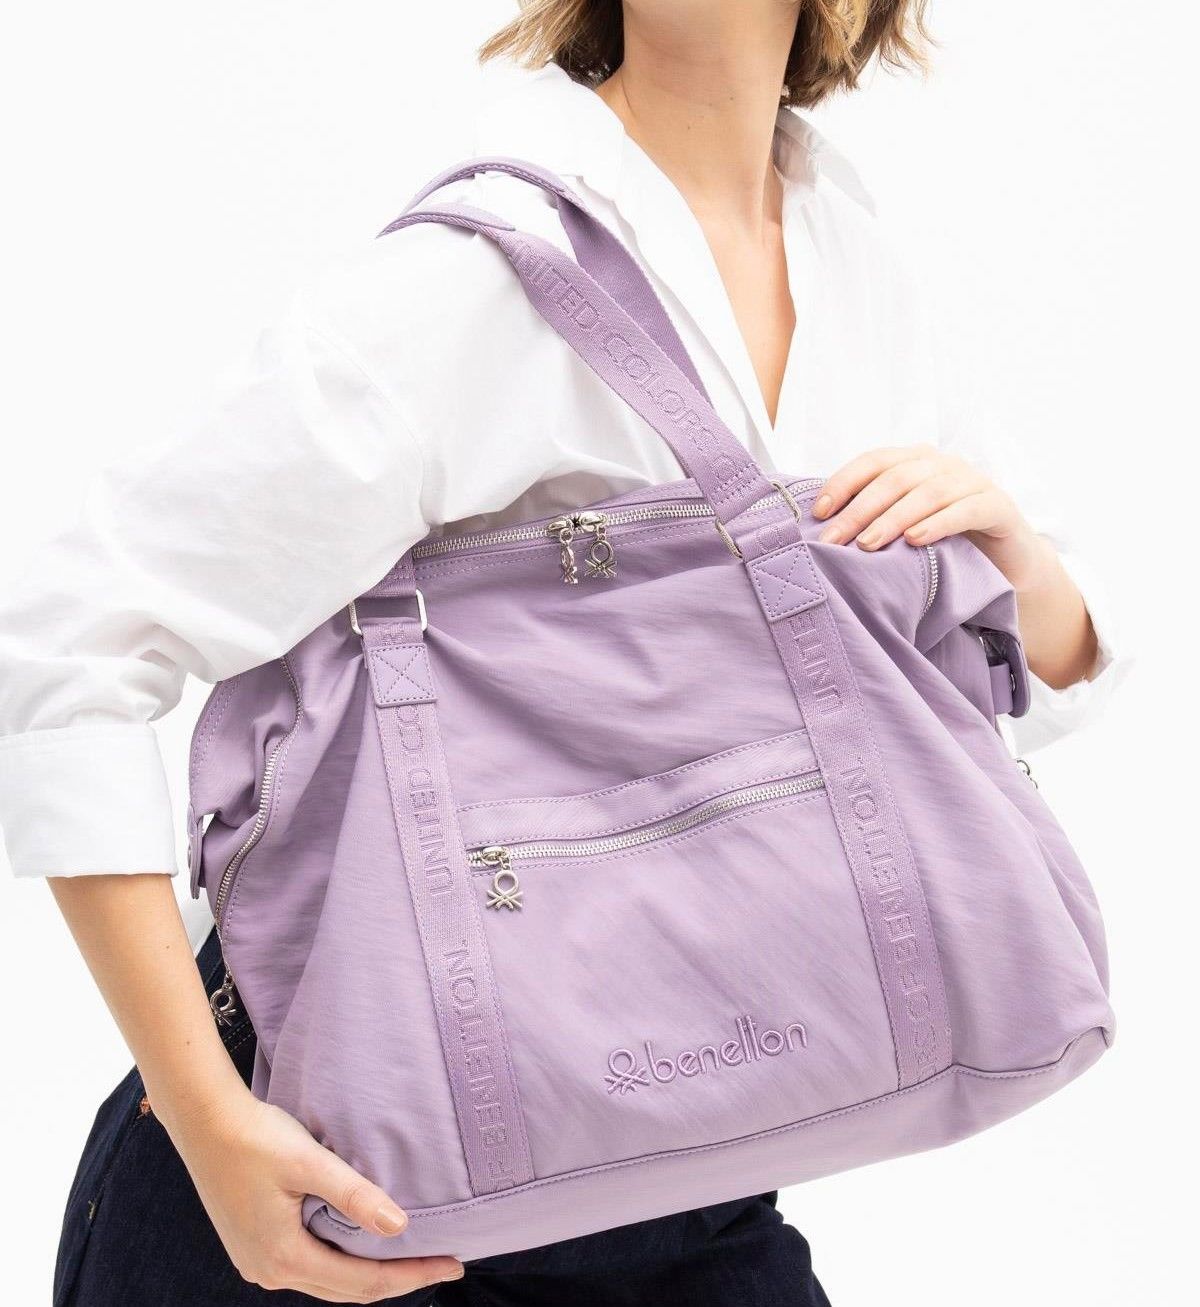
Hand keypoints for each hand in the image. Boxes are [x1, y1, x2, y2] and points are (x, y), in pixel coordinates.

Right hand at [170, 1087, 463, 1302]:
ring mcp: (258, 1263)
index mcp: (285, 1258)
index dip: (412, 1276)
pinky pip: (309, 1268)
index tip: (454, 1265)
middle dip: (398, 1279)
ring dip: (370, 1273)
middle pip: (348, 1290)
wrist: (204, 1123)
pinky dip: (342, 1263)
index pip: (365, 1282)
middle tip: (445, 1263)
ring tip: (412, 1256)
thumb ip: (354, 1195)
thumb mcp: (310, 1163)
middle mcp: (270, 1272)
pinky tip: (362, 1243)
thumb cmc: (257, 1137)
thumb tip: (400, 1226)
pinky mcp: (253, 1247)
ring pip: (328, 1282)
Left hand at [812, 444, 1045, 591]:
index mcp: (916, 461)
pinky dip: (938, 524)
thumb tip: (823, 526)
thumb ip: (873, 518)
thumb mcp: (904, 527)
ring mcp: (974, 482)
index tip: (820, 512)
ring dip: (892, 518)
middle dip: (859, 509)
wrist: (1006, 566)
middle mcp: (944, 464)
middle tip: (834, 540)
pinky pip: (966, 510)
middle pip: (895, 478)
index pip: (874, 461)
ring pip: (927, 493)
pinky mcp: (999, 506)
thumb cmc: (945, 545)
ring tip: (867, 544)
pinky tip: (915, 540)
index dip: (844, 482)